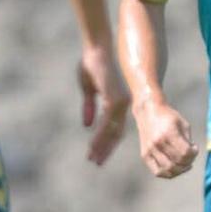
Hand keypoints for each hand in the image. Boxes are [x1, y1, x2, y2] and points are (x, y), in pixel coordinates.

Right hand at [79, 40, 131, 165]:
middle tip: (96, 162)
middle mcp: (123, 104)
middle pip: (116, 133)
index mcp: (118, 102)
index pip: (115, 127)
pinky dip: (100, 136)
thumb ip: (90, 107)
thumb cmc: (92, 65)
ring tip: (93, 158)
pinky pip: (106, 122)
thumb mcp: (88, 90)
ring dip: (101, 146)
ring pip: (111, 131)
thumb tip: (87, 125)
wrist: (96, 49)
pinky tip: (93, 145)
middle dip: (105, 149)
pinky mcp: (114, 99)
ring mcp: (120, 102)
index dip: (106, 142)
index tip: (98, 154)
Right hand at [132, 97, 197, 178]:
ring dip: (180, 170)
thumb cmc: (168, 116)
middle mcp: (158, 142)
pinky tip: (175, 168)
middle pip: (178, 162)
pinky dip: (168, 173)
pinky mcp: (145, 155)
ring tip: (185, 164)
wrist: (148, 111)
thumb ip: (188, 140)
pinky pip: (157, 172)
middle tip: (191, 156)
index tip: (195, 148)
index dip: (194, 153)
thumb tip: (191, 156)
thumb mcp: (183, 124)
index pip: (185, 153)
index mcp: (169, 133)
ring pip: (168, 170)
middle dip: (188, 162)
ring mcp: (150, 150)